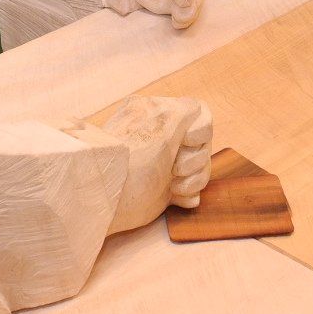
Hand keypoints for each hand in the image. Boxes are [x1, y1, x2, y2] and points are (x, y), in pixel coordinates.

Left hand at [104, 96, 213, 231]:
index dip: (199, 131)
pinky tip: (176, 199)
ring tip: (173, 188)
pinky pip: (193, 189)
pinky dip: (188, 194)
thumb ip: (184, 111)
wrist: (108, 204)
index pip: (199, 114)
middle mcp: (162, 136)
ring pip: (201, 167)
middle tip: (174, 170)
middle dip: (195, 160)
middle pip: (204, 143)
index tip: (185, 141)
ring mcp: (164, 163)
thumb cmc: (132, 163)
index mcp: (157, 114)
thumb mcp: (163, 125)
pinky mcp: (164, 189)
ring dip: (193, 180)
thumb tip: (197, 109)